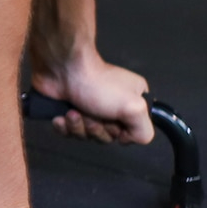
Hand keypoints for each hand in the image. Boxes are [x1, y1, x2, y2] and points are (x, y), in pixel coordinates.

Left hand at [30, 55, 154, 145]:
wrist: (62, 68)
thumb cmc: (96, 82)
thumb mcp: (133, 107)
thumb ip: (144, 130)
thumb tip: (129, 139)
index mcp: (132, 101)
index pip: (131, 132)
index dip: (119, 132)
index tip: (113, 121)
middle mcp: (113, 104)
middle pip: (107, 136)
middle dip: (95, 129)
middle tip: (92, 113)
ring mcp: (91, 107)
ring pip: (87, 135)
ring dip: (78, 127)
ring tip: (74, 112)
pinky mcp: (70, 110)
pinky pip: (69, 131)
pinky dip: (64, 126)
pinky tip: (62, 115)